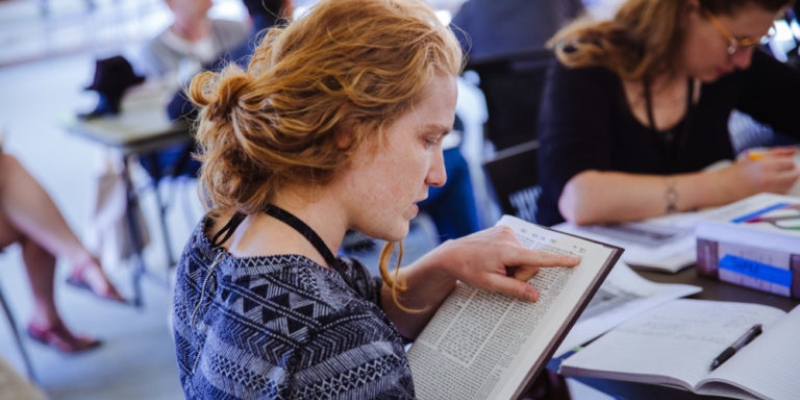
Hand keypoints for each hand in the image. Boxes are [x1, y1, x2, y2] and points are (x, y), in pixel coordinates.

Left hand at [429, 226, 580, 301]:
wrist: (452, 254)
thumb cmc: (468, 270)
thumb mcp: (490, 284)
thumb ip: (514, 290)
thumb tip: (535, 296)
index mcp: (507, 251)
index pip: (539, 258)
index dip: (559, 261)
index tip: (576, 260)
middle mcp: (510, 238)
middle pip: (530, 263)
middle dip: (520, 273)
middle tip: (500, 276)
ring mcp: (507, 232)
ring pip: (524, 256)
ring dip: (514, 265)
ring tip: (494, 266)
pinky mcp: (505, 230)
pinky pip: (517, 248)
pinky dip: (510, 256)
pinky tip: (494, 258)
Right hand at [726, 147, 799, 197]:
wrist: (723, 188)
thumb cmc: (736, 172)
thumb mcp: (755, 157)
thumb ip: (776, 153)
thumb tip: (793, 150)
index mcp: (764, 166)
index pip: (789, 163)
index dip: (787, 161)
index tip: (782, 162)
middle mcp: (768, 180)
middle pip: (794, 175)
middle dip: (792, 171)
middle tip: (783, 170)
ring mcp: (768, 191)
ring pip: (790, 185)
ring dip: (787, 180)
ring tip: (775, 177)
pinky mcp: (767, 200)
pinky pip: (783, 193)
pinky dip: (781, 188)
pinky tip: (771, 185)